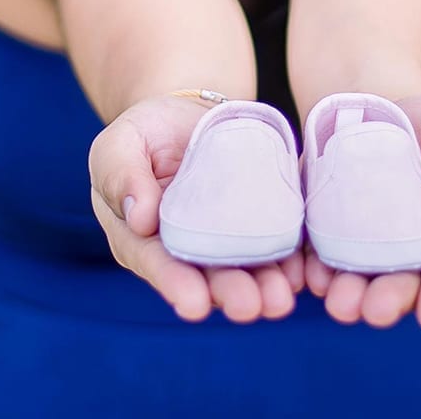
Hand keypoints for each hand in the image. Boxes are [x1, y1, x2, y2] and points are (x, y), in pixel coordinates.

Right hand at [90, 94, 304, 323]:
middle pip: (207, 276)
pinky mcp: (258, 220)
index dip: (175, 284)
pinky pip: (276, 241)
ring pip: (245, 268)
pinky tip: (301, 270)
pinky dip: (290, 259)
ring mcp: (225, 239)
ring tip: (280, 299)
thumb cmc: (144, 132)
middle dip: (229, 293)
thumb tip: (139, 219)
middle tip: (248, 306)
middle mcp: (186, 249)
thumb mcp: (120, 143)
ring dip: (264, 286)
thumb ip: (120, 174)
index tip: (194, 304)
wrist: (186, 113)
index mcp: (143, 240)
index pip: (157, 264)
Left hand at [304, 95, 420, 332]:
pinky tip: (305, 274)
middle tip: (375, 311)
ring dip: (348, 294)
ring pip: (359, 278)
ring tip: (338, 301)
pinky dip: (311, 269)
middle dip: (390, 300)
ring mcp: (366, 246)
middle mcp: (411, 253)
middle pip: (404, 284)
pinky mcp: (328, 230)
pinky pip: (318, 254)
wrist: (380, 108)